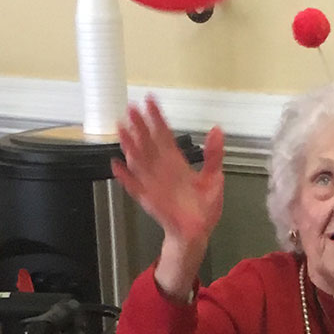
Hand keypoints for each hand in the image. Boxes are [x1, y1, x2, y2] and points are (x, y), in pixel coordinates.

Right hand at [112, 99, 225, 291]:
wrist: (198, 233)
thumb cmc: (204, 207)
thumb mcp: (214, 178)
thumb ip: (214, 154)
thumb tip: (217, 129)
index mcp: (177, 162)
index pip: (164, 135)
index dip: (157, 118)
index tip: (150, 101)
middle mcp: (163, 169)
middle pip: (148, 143)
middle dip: (140, 125)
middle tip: (131, 108)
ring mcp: (154, 183)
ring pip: (139, 160)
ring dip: (129, 145)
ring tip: (121, 128)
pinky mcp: (149, 199)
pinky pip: (135, 186)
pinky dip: (125, 177)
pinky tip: (116, 165)